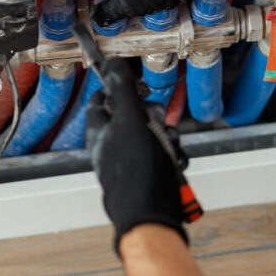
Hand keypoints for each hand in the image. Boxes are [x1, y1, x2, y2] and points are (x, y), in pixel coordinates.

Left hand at [85, 58, 187, 251]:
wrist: (150, 214)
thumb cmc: (135, 169)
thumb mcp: (130, 120)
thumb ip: (123, 89)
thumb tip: (113, 61)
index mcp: (99, 131)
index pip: (102, 98)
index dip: (117, 87)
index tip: (134, 83)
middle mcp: (111, 145)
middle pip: (134, 114)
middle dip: (153, 115)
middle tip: (158, 121)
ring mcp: (130, 160)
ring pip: (153, 134)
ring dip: (167, 137)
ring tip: (169, 149)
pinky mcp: (147, 174)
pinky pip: (162, 155)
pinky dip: (172, 156)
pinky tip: (176, 164)